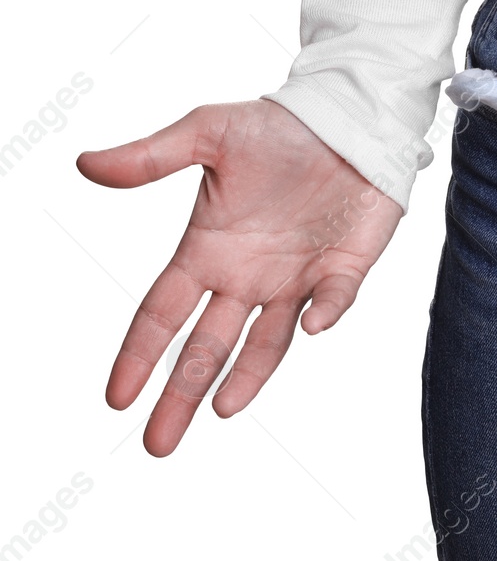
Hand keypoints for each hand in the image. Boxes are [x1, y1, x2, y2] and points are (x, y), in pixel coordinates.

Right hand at [77, 100, 402, 455]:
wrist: (346, 117)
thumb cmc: (277, 126)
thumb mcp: (208, 133)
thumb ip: (151, 156)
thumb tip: (85, 164)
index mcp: (207, 251)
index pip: (162, 314)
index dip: (140, 355)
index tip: (118, 398)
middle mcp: (247, 276)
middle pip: (207, 348)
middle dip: (181, 394)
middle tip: (158, 444)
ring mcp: (297, 278)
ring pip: (267, 342)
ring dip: (247, 376)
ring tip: (223, 410)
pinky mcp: (345, 269)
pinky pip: (334, 300)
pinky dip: (325, 313)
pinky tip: (312, 325)